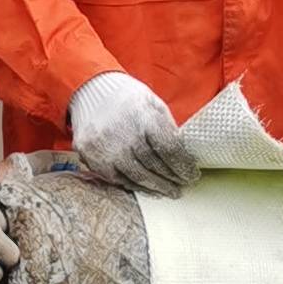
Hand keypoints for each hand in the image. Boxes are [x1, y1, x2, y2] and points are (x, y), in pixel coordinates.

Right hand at [68, 71, 197, 196]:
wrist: (90, 92)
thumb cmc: (128, 100)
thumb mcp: (153, 104)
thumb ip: (168, 128)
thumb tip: (184, 155)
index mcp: (144, 117)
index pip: (170, 149)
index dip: (183, 166)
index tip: (192, 175)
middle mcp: (124, 135)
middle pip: (155, 166)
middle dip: (172, 179)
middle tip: (182, 187)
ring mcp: (106, 149)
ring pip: (138, 177)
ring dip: (157, 187)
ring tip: (169, 191)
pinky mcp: (93, 158)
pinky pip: (119, 180)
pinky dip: (136, 186)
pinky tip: (147, 188)